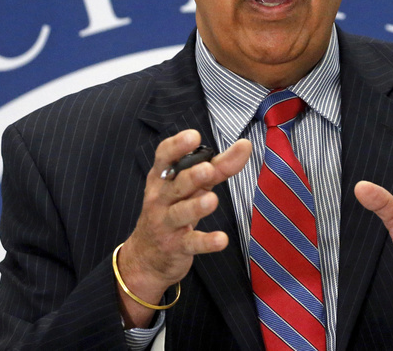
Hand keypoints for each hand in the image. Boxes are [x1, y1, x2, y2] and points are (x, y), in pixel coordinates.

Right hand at [117, 130, 250, 326]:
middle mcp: (161, 198)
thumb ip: (219, 166)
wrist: (147, 256)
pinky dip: (206, 242)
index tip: (193, 136)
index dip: (177, 146)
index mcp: (163, 178)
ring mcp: (166, 223)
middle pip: (176, 185)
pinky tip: (221, 240)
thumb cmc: (173, 209)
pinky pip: (191, 243)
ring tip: (211, 200)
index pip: (164, 157)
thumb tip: (245, 145)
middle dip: (191, 177)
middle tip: (207, 169)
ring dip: (196, 207)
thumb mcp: (192, 186)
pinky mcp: (176, 247)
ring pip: (180, 213)